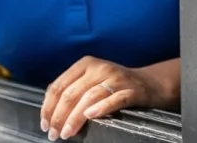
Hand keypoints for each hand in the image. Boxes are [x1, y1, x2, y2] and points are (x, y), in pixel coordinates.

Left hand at [40, 56, 173, 140]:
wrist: (151, 83)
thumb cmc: (116, 84)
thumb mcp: (92, 80)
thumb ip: (74, 89)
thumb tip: (51, 112)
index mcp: (84, 64)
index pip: (58, 85)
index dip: (48, 106)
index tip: (45, 123)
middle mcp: (98, 68)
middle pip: (71, 93)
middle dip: (59, 116)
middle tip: (54, 133)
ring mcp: (115, 77)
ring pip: (88, 98)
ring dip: (74, 118)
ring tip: (67, 132)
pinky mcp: (131, 90)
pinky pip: (113, 99)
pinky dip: (100, 108)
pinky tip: (90, 117)